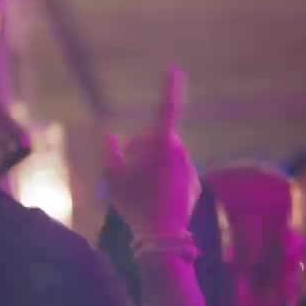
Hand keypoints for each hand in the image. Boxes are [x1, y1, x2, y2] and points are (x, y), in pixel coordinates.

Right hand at [103, 68, 201, 238]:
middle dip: (144, 145)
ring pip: (168, 158)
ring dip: (154, 164)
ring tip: (140, 187)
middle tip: (127, 164)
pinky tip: (154, 198)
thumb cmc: (134, 203)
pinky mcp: (195, 185)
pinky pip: (177, 175)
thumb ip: (110, 153)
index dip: (168, 88)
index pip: (165, 109)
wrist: (163, 236)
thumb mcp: (112, 178)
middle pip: (160, 139)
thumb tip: (109, 137)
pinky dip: (165, 180)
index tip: (174, 69)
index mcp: (162, 145)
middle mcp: (181, 153)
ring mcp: (190, 170)